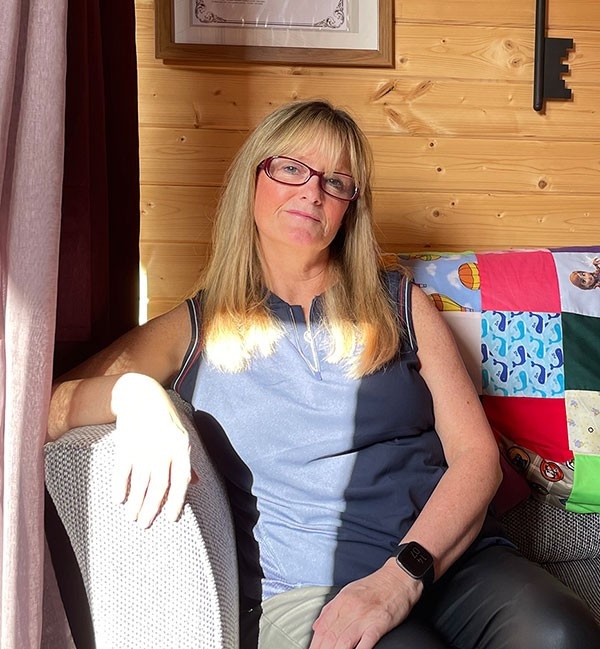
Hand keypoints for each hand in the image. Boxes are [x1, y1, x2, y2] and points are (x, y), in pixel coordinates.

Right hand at [111, 374, 193, 527]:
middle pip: (159, 487)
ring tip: (132, 517)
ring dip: (136, 504)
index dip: (177, 502)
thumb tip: (197, 482)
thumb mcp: (183, 435)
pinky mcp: (126, 445)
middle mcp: (164, 450)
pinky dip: (120, 487)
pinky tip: (119, 499)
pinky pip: (123, 472)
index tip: (171, 519)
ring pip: (140, 484)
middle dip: (151, 509)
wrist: (141, 395)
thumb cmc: (165, 418)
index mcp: (182, 448)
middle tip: (144, 525)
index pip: (181, 481)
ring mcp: (144, 448)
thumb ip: (187, 460)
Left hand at [309, 559, 421, 648]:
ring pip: (343, 642)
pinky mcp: (379, 624)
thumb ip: (331, 609)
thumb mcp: (348, 591)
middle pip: (330, 636)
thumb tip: (317, 626)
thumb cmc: (375, 586)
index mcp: (341, 601)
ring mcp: (364, 617)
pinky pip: (366, 643)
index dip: (315, 644)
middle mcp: (350, 609)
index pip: (322, 627)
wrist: (398, 577)